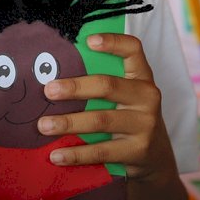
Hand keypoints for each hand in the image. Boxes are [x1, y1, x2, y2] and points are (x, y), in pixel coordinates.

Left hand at [37, 33, 175, 181]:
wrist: (155, 158)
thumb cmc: (128, 116)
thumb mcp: (125, 95)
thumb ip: (102, 81)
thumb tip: (53, 72)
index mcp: (141, 76)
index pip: (133, 49)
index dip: (113, 42)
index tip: (88, 40)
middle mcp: (146, 97)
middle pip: (107, 86)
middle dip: (74, 87)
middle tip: (48, 90)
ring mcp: (144, 124)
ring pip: (100, 120)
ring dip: (68, 123)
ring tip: (43, 125)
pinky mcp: (137, 151)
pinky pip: (102, 151)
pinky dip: (76, 154)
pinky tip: (56, 155)